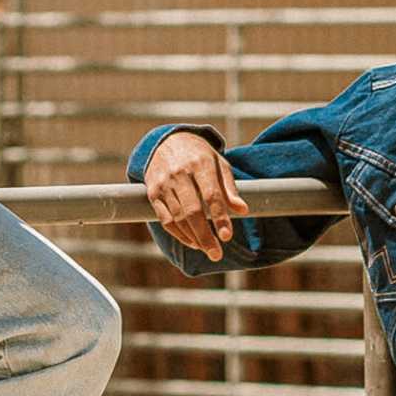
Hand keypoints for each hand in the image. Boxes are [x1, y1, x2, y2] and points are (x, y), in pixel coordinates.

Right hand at [144, 134, 247, 259]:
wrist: (167, 141)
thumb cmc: (199, 156)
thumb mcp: (219, 164)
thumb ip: (230, 188)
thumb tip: (243, 210)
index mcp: (200, 164)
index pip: (211, 195)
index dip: (219, 217)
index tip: (227, 236)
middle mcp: (180, 173)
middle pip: (192, 211)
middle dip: (205, 235)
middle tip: (216, 254)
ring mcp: (164, 183)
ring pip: (177, 218)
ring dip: (193, 237)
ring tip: (207, 249)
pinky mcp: (153, 193)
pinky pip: (164, 219)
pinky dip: (178, 234)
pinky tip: (192, 242)